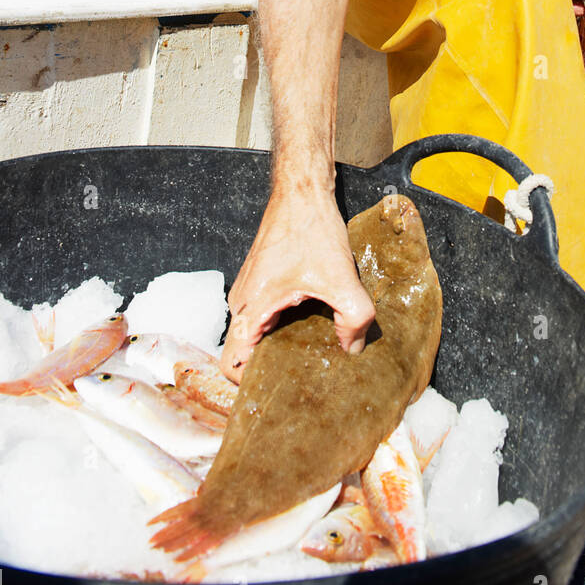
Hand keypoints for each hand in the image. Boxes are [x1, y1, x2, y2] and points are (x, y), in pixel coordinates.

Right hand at [220, 190, 375, 383]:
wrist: (302, 192)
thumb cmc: (310, 230)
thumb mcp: (340, 278)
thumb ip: (352, 319)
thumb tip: (352, 349)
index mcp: (249, 310)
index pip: (231, 367)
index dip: (250, 387)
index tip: (281, 391)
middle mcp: (243, 304)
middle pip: (247, 354)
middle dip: (272, 370)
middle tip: (305, 380)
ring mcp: (251, 292)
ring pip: (259, 334)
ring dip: (282, 345)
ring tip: (313, 354)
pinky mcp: (263, 282)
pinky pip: (268, 316)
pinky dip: (287, 326)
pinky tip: (315, 325)